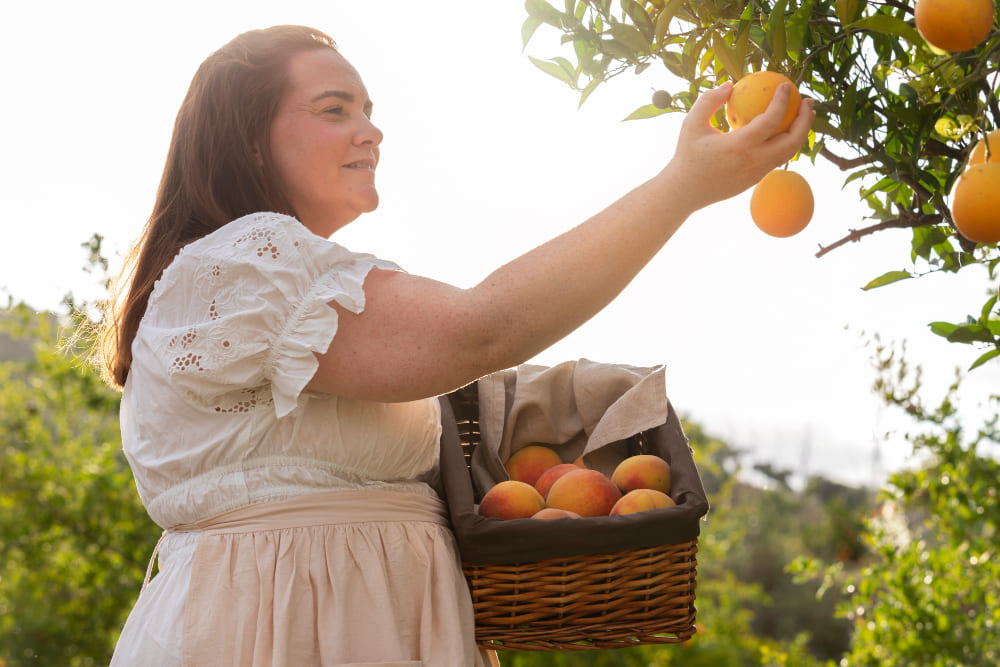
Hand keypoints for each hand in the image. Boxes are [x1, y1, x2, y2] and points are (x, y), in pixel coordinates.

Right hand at [661, 81, 815, 213]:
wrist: (684, 192)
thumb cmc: (686, 155)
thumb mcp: (691, 123)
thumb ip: (709, 100)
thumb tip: (730, 84)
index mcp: (740, 146)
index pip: (771, 120)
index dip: (783, 100)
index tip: (787, 85)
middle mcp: (754, 161)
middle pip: (792, 140)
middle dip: (805, 119)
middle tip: (807, 101)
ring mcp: (757, 173)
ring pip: (789, 152)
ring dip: (800, 132)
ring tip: (802, 115)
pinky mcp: (756, 180)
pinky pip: (777, 159)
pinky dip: (786, 143)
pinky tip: (783, 130)